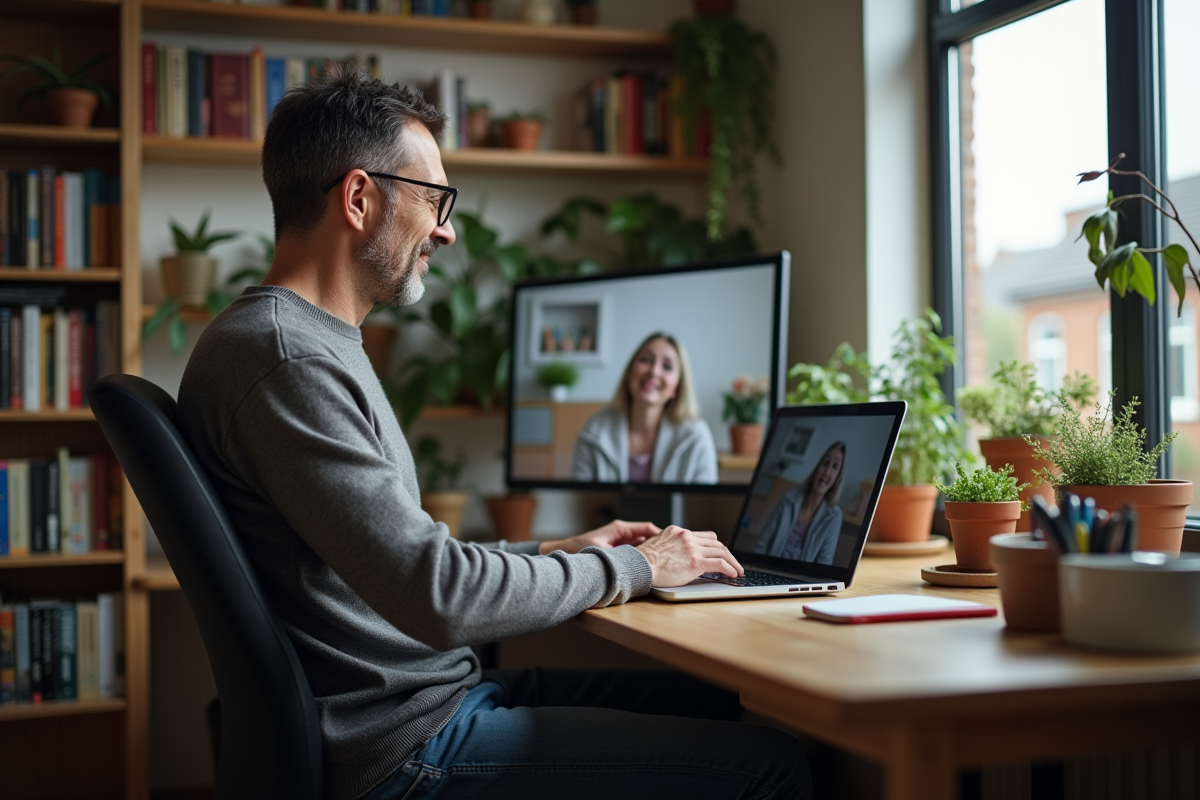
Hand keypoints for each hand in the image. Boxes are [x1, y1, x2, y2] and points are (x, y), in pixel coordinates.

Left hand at [539, 520, 660, 554]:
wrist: (565, 554)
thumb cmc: (579, 550)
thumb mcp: (602, 553)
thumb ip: (620, 556)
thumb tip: (636, 561)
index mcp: (620, 528)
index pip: (647, 528)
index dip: (661, 535)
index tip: (671, 543)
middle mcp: (622, 533)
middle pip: (647, 536)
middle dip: (659, 544)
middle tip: (672, 554)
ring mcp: (620, 542)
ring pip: (643, 545)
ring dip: (651, 552)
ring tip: (664, 560)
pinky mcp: (618, 551)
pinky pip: (635, 552)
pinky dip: (643, 557)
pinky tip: (649, 566)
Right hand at [636, 526, 743, 587]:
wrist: (638, 566)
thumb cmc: (643, 561)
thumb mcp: (657, 545)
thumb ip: (671, 547)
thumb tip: (677, 556)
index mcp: (678, 532)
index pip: (704, 536)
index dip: (715, 546)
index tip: (720, 553)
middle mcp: (687, 537)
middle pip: (715, 542)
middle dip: (727, 553)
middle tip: (733, 562)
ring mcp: (692, 548)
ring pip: (721, 551)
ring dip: (732, 561)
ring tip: (737, 570)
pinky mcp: (696, 562)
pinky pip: (720, 563)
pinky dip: (729, 568)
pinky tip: (733, 574)